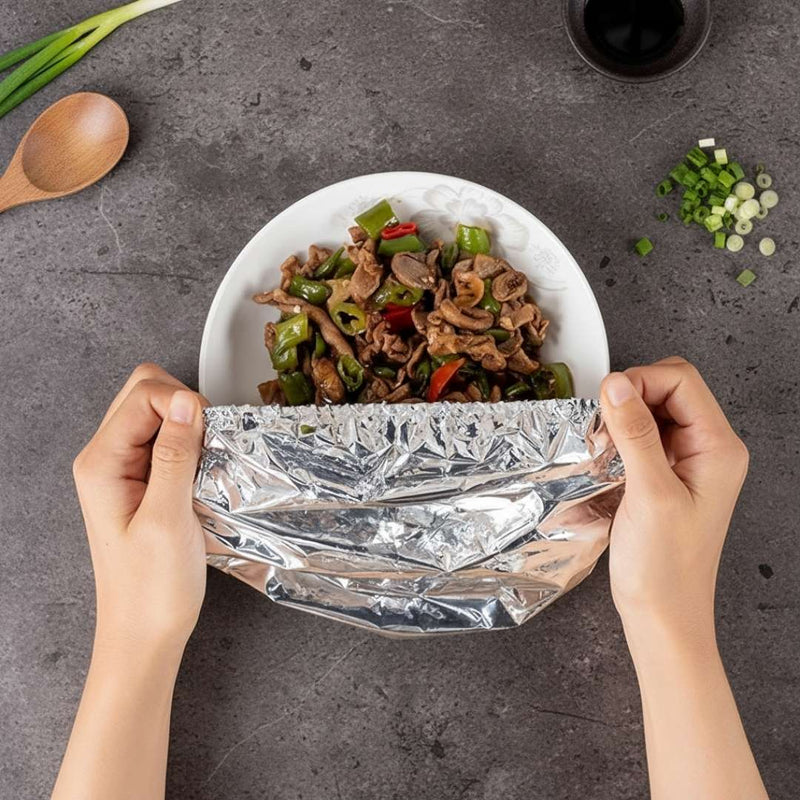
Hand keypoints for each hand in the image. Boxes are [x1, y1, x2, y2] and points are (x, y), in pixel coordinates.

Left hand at [73, 363, 208, 657]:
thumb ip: (175, 455)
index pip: (143, 396)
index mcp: (101, 463)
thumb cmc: (150, 589)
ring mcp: (124, 469)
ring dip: (190, 426)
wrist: (144, 633)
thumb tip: (186, 401)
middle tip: (209, 441)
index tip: (209, 433)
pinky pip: (168, 441)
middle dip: (185, 405)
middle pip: (145, 394)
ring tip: (207, 460)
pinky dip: (192, 445)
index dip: (183, 403)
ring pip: (159, 414)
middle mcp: (107, 459)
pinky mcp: (144, 481)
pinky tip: (203, 471)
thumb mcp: (168, 519)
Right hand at [600, 356, 748, 638]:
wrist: (662, 615)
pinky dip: (620, 440)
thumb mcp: (649, 495)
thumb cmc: (665, 568)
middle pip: (668, 390)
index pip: (681, 381)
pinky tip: (607, 460)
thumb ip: (636, 434)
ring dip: (622, 420)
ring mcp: (688, 462)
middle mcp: (709, 449)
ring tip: (603, 448)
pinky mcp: (667, 475)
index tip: (606, 403)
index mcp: (719, 449)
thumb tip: (617, 384)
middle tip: (603, 426)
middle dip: (630, 397)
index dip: (640, 381)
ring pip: (652, 412)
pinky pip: (643, 437)